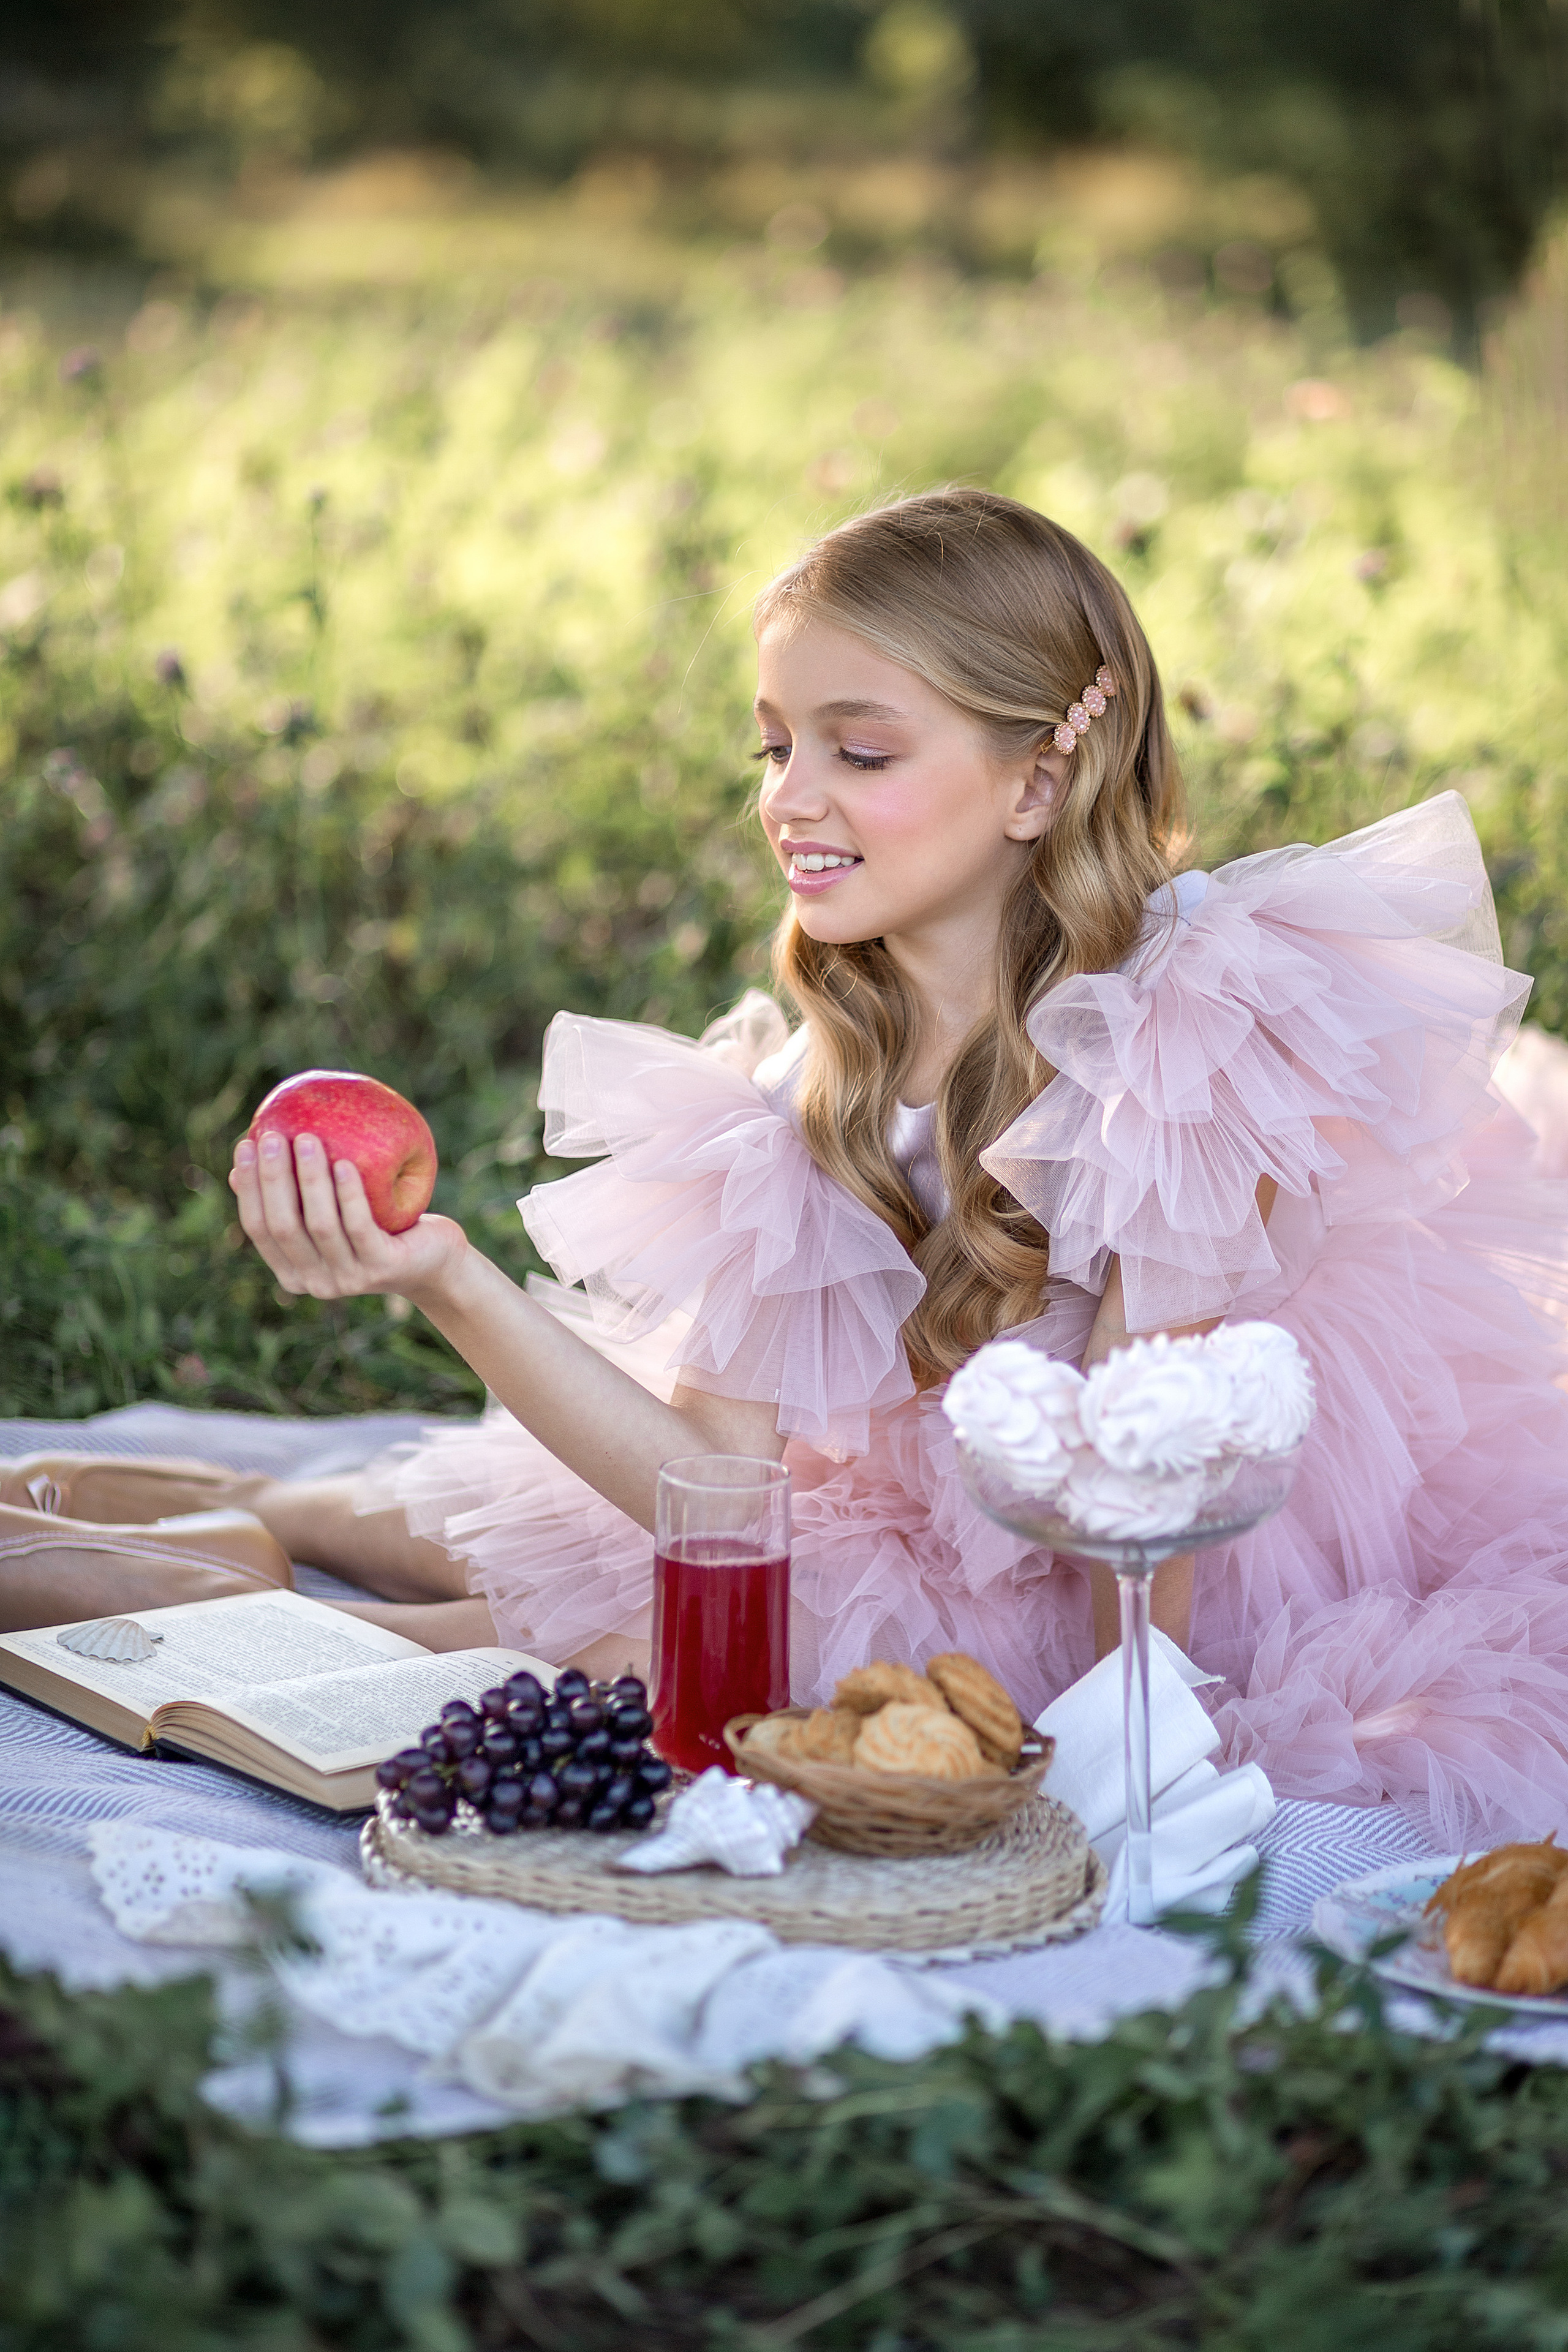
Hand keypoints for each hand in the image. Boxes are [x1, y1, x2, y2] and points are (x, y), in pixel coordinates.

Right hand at [229, 1131, 467, 1305]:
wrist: (433, 1259)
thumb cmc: (375, 1226)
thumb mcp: (331, 1212)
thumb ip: (294, 1197)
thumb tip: (240, 1164)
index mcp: (292, 1272)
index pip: (259, 1228)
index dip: (249, 1186)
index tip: (247, 1143)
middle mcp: (315, 1283)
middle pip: (283, 1227)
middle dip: (273, 1178)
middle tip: (275, 1136)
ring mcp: (349, 1280)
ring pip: (320, 1226)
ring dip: (311, 1179)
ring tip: (309, 1138)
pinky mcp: (382, 1268)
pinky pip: (359, 1227)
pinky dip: (349, 1194)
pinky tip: (345, 1163)